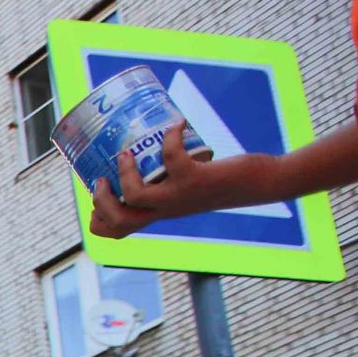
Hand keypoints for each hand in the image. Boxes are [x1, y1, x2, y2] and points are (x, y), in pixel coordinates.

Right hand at [88, 120, 216, 236]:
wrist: (259, 185)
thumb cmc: (222, 180)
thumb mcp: (188, 183)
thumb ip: (171, 173)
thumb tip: (149, 141)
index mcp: (159, 212)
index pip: (117, 231)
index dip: (98, 220)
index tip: (97, 196)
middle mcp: (166, 209)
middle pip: (119, 220)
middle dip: (101, 201)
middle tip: (103, 178)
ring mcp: (179, 196)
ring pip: (136, 196)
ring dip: (125, 173)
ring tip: (126, 153)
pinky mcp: (196, 178)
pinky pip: (173, 158)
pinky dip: (170, 137)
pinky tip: (176, 125)